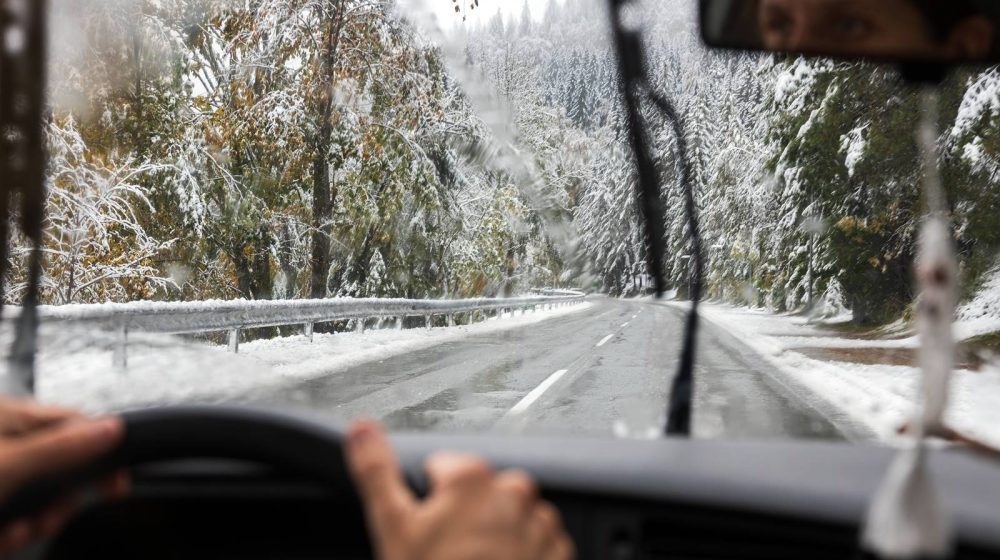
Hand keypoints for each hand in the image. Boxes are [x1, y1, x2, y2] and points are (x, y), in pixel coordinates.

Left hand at [0, 398, 125, 553]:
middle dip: (62, 497)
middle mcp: (6, 443)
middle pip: (61, 465)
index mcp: (11, 417)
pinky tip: (6, 536)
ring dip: (36, 520)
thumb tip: (113, 428)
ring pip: (40, 496)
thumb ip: (64, 447)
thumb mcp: (12, 463)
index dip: (101, 450)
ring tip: (21, 530)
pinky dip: (15, 532)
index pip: (74, 424)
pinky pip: (19, 515)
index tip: (118, 479)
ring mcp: (1, 475)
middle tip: (57, 513)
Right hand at [346, 420, 574, 559]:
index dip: (430, 499)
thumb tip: (362, 427)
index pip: (443, 467)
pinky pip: (540, 543)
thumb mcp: (392, 527)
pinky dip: (524, 554)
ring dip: (497, 533)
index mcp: (472, 478)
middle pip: (480, 491)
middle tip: (448, 551)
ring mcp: (540, 524)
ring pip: (512, 515)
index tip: (428, 528)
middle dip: (465, 514)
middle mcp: (514, 492)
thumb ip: (376, 470)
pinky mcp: (558, 553)